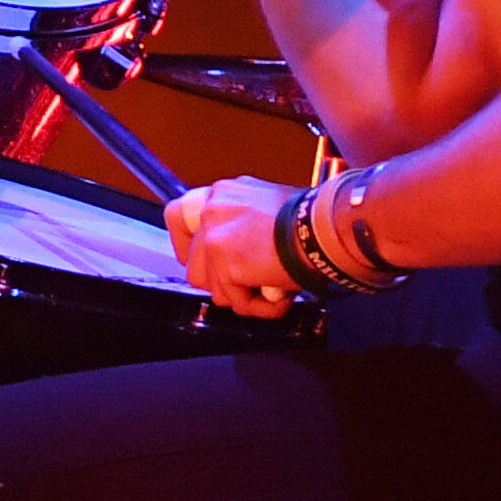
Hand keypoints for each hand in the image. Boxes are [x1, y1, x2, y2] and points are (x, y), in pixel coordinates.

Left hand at [163, 175, 307, 317]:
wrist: (323, 229)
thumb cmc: (310, 219)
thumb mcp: (268, 207)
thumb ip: (244, 223)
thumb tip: (241, 250)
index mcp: (222, 193)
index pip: (178, 216)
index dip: (185, 245)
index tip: (201, 261)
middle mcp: (213, 210)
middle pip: (192, 262)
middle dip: (219, 282)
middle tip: (246, 285)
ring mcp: (215, 237)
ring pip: (212, 287)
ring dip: (242, 296)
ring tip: (270, 290)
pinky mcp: (226, 264)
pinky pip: (236, 302)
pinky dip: (260, 307)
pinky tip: (280, 297)